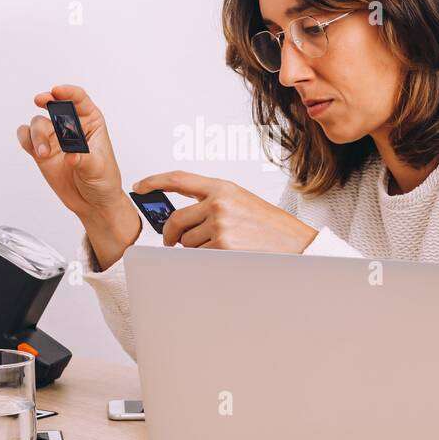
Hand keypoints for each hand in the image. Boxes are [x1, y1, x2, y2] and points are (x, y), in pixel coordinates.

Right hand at [17, 85, 139, 269]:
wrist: (93, 203)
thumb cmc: (103, 181)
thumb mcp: (99, 169)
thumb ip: (84, 159)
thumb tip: (71, 155)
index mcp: (91, 122)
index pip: (79, 99)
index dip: (67, 92)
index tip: (57, 91)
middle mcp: (71, 126)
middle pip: (54, 106)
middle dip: (46, 101)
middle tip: (40, 100)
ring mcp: (55, 138)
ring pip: (38, 123)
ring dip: (37, 134)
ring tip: (43, 153)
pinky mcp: (41, 152)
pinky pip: (27, 138)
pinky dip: (26, 140)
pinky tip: (34, 150)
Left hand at [132, 170, 317, 252]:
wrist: (297, 245)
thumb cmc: (271, 227)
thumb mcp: (241, 203)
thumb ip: (212, 204)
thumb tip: (182, 218)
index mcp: (223, 188)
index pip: (179, 180)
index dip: (155, 181)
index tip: (140, 187)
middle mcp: (219, 203)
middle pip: (175, 220)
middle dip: (172, 235)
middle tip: (173, 242)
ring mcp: (220, 224)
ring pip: (186, 242)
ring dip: (196, 249)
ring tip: (223, 247)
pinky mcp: (223, 246)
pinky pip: (198, 256)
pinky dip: (206, 259)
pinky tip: (226, 256)